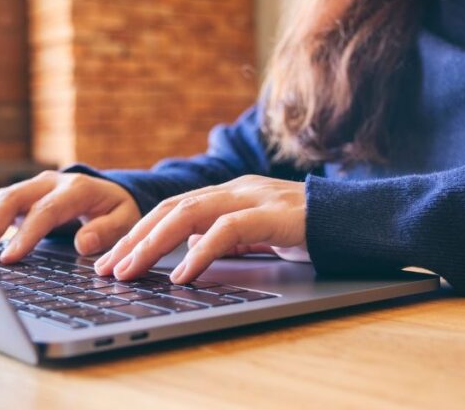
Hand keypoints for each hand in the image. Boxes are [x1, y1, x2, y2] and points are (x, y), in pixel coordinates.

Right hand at [0, 170, 139, 262]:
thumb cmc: (117, 211)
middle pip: (12, 198)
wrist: (111, 192)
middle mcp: (50, 182)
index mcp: (76, 189)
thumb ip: (107, 231)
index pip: (45, 211)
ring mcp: (33, 186)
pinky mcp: (22, 195)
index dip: (26, 234)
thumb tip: (83, 244)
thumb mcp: (125, 220)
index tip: (10, 257)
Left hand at [93, 175, 307, 283]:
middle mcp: (234, 189)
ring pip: (189, 214)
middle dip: (135, 238)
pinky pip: (227, 231)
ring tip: (131, 270)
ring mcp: (252, 197)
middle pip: (171, 208)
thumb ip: (224, 238)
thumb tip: (189, 251)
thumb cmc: (309, 229)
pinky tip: (183, 274)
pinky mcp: (272, 213)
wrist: (357, 220)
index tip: (114, 258)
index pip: (172, 208)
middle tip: (108, 267)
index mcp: (228, 193)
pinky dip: (200, 253)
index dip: (139, 232)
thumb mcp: (258, 234)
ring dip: (154, 244)